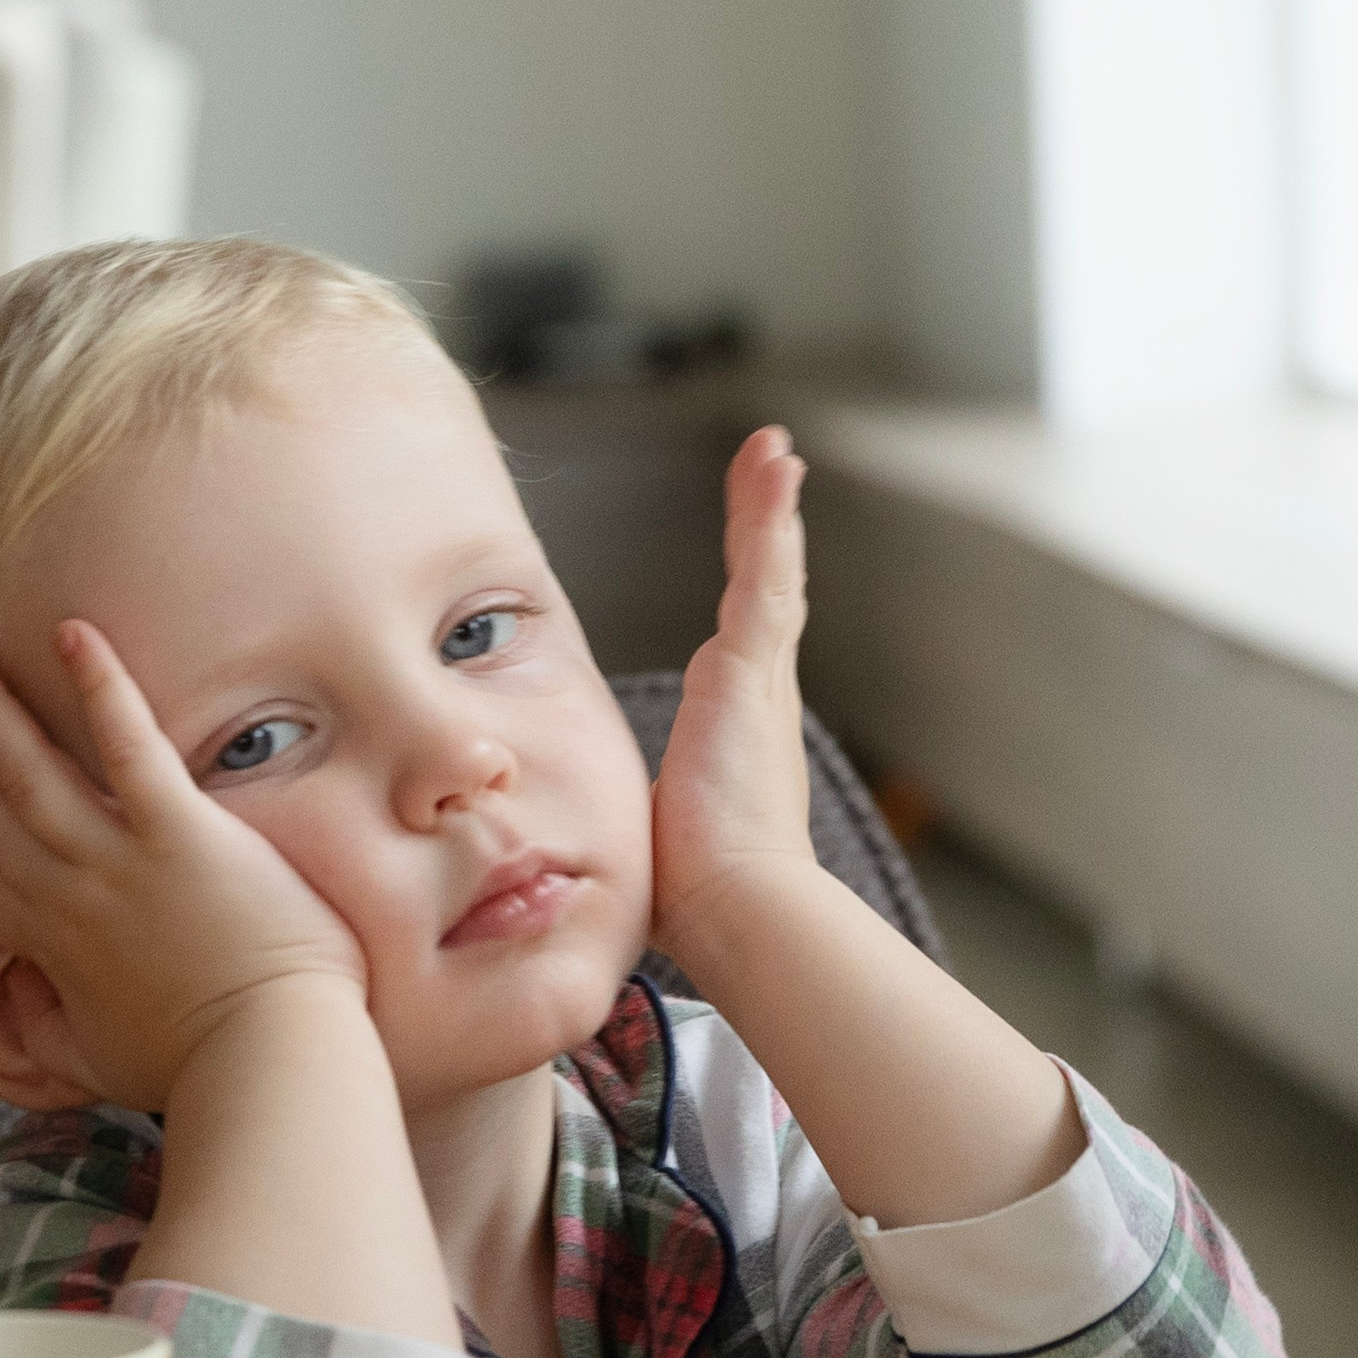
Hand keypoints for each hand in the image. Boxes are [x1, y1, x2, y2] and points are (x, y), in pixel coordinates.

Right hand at [0, 621, 364, 1111]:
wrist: (267, 1065)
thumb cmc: (198, 1067)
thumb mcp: (96, 1057)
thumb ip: (52, 1025)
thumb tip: (23, 1004)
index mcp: (47, 944)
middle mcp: (67, 894)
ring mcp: (119, 860)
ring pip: (32, 769)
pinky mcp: (181, 834)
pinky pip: (130, 746)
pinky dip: (101, 688)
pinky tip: (73, 633)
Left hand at [650, 428, 816, 970]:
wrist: (735, 908)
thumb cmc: (689, 896)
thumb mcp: (647, 835)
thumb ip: (628, 825)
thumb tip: (582, 858)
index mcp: (733, 733)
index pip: (741, 644)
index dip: (750, 592)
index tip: (750, 555)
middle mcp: (757, 698)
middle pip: (764, 590)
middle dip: (766, 531)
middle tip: (771, 473)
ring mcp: (759, 680)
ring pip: (769, 571)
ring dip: (770, 507)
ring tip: (774, 449)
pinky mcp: (751, 669)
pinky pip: (763, 572)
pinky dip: (768, 515)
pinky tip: (775, 463)